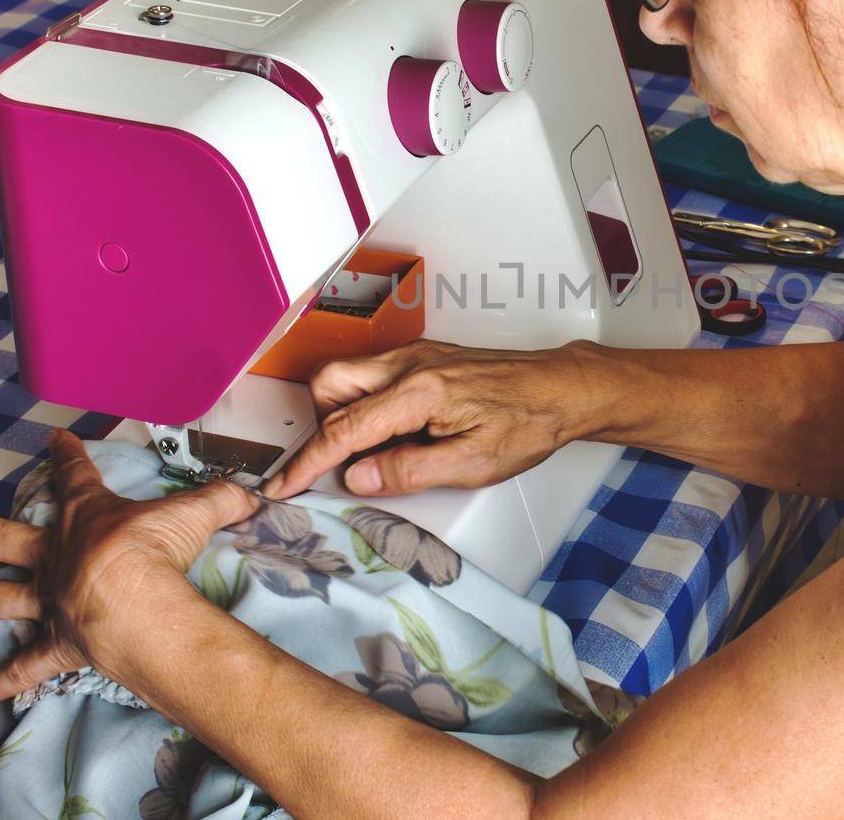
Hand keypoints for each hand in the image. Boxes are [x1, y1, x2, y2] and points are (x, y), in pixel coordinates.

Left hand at [0, 429, 256, 703]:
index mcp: (88, 517)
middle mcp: (57, 556)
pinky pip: (23, 666)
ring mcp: (50, 601)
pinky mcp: (56, 643)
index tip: (53, 438)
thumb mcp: (197, 512)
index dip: (65, 454)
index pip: (74, 476)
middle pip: (3, 540)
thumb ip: (223, 498)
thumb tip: (255, 491)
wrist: (134, 601)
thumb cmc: (157, 552)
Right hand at [262, 339, 607, 499]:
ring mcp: (415, 356)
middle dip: (321, 427)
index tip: (282, 486)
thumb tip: (355, 478)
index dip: (306, 463)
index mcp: (417, 392)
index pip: (342, 430)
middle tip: (341, 465)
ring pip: (348, 376)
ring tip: (376, 452)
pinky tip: (399, 434)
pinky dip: (369, 406)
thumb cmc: (527, 422)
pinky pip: (374, 377)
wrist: (561, 389)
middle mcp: (408, 364)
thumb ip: (408, 471)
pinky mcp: (424, 358)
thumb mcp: (472, 464)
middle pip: (329, 385)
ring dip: (344, 415)